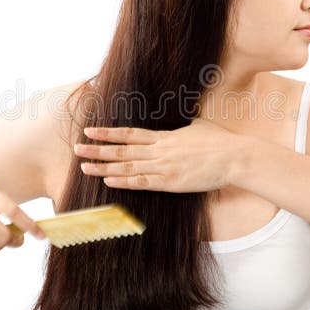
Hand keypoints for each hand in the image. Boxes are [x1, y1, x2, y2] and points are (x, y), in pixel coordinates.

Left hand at [73, 117, 245, 192]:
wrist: (233, 156)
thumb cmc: (219, 141)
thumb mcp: (197, 128)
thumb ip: (182, 130)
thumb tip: (181, 127)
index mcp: (164, 136)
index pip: (129, 134)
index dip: (107, 133)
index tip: (89, 132)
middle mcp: (159, 150)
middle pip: (122, 150)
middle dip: (97, 150)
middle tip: (76, 150)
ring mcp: (164, 167)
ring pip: (127, 167)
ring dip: (104, 168)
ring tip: (85, 168)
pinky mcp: (171, 183)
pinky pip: (143, 182)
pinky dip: (124, 182)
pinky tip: (109, 181)